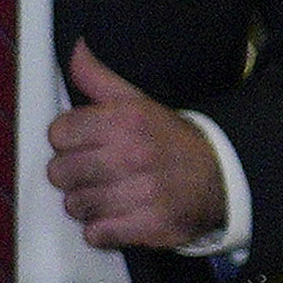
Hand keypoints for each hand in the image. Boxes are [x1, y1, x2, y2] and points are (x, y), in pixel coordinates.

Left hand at [48, 42, 226, 249]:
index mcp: (127, 120)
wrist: (223, 177)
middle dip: (71, 175)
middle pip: (60, 172)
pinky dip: (101, 230)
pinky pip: (97, 234)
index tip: (82, 145)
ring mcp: (142, 193)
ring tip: (104, 196)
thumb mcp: (139, 103)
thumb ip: (100, 78)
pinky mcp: (149, 226)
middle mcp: (133, 154)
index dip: (67, 141)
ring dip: (85, 204)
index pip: (59, 132)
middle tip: (91, 174)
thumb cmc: (172, 140)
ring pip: (75, 205)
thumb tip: (75, 47)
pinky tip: (116, 217)